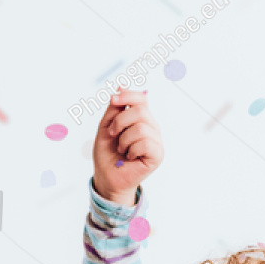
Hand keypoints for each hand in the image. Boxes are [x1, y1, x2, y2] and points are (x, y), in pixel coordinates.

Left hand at [92, 89, 163, 205]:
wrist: (107, 177)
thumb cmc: (107, 153)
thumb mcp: (106, 126)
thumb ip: (115, 108)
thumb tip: (122, 86)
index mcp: (140, 119)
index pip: (141, 99)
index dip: (127, 95)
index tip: (113, 99)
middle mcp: (151, 128)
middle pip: (140, 110)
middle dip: (120, 121)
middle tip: (113, 134)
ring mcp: (156, 141)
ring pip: (141, 127)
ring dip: (124, 139)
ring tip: (122, 149)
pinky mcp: (158, 155)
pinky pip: (145, 143)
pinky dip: (132, 150)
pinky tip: (129, 157)